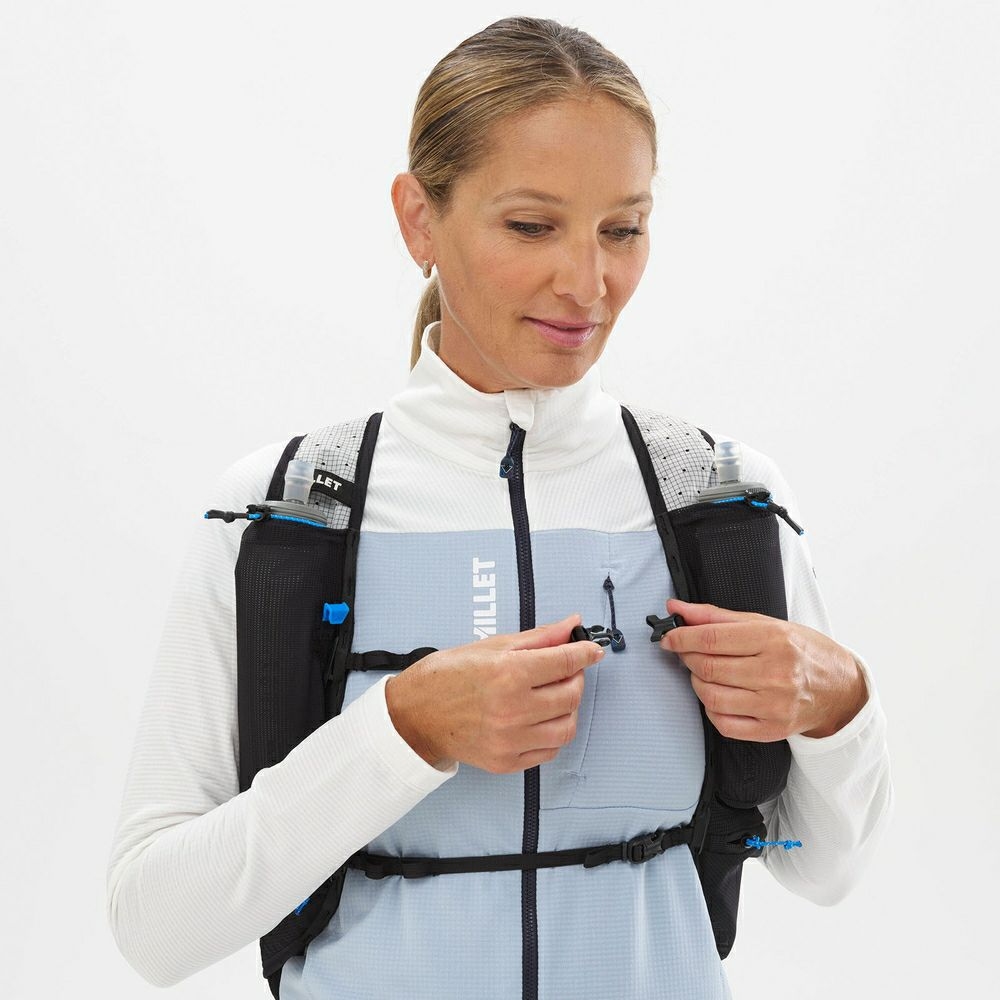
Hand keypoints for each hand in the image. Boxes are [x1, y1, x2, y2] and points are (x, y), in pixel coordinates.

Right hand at [385, 614, 604, 771]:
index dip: (585, 652)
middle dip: (575, 678)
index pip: (565, 662)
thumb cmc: (447, 676)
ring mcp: (510, 739)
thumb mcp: (491, 646)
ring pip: (567, 727)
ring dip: (568, 708)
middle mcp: (512, 709)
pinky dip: (552, 733)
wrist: (413, 715)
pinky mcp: (506, 762)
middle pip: (571, 695)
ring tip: (552, 696)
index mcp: (507, 673)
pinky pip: (549, 750)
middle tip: (564, 670)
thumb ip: (538, 638)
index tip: (592, 649)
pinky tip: (539, 718)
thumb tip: (572, 625)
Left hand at [661, 599, 868, 740]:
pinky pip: (724, 724)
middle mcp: (775, 673)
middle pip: (709, 668)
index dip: (681, 637)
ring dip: (697, 683)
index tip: (668, 637)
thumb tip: (677, 607)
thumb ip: (716, 616)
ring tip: (703, 673)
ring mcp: (774, 705)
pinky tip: (718, 696)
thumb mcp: (765, 623)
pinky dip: (711, 709)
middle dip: (687, 658)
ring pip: (712, 697)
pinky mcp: (772, 730)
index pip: (712, 639)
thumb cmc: (801, 651)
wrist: (840, 687)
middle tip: (686, 652)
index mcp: (773, 640)